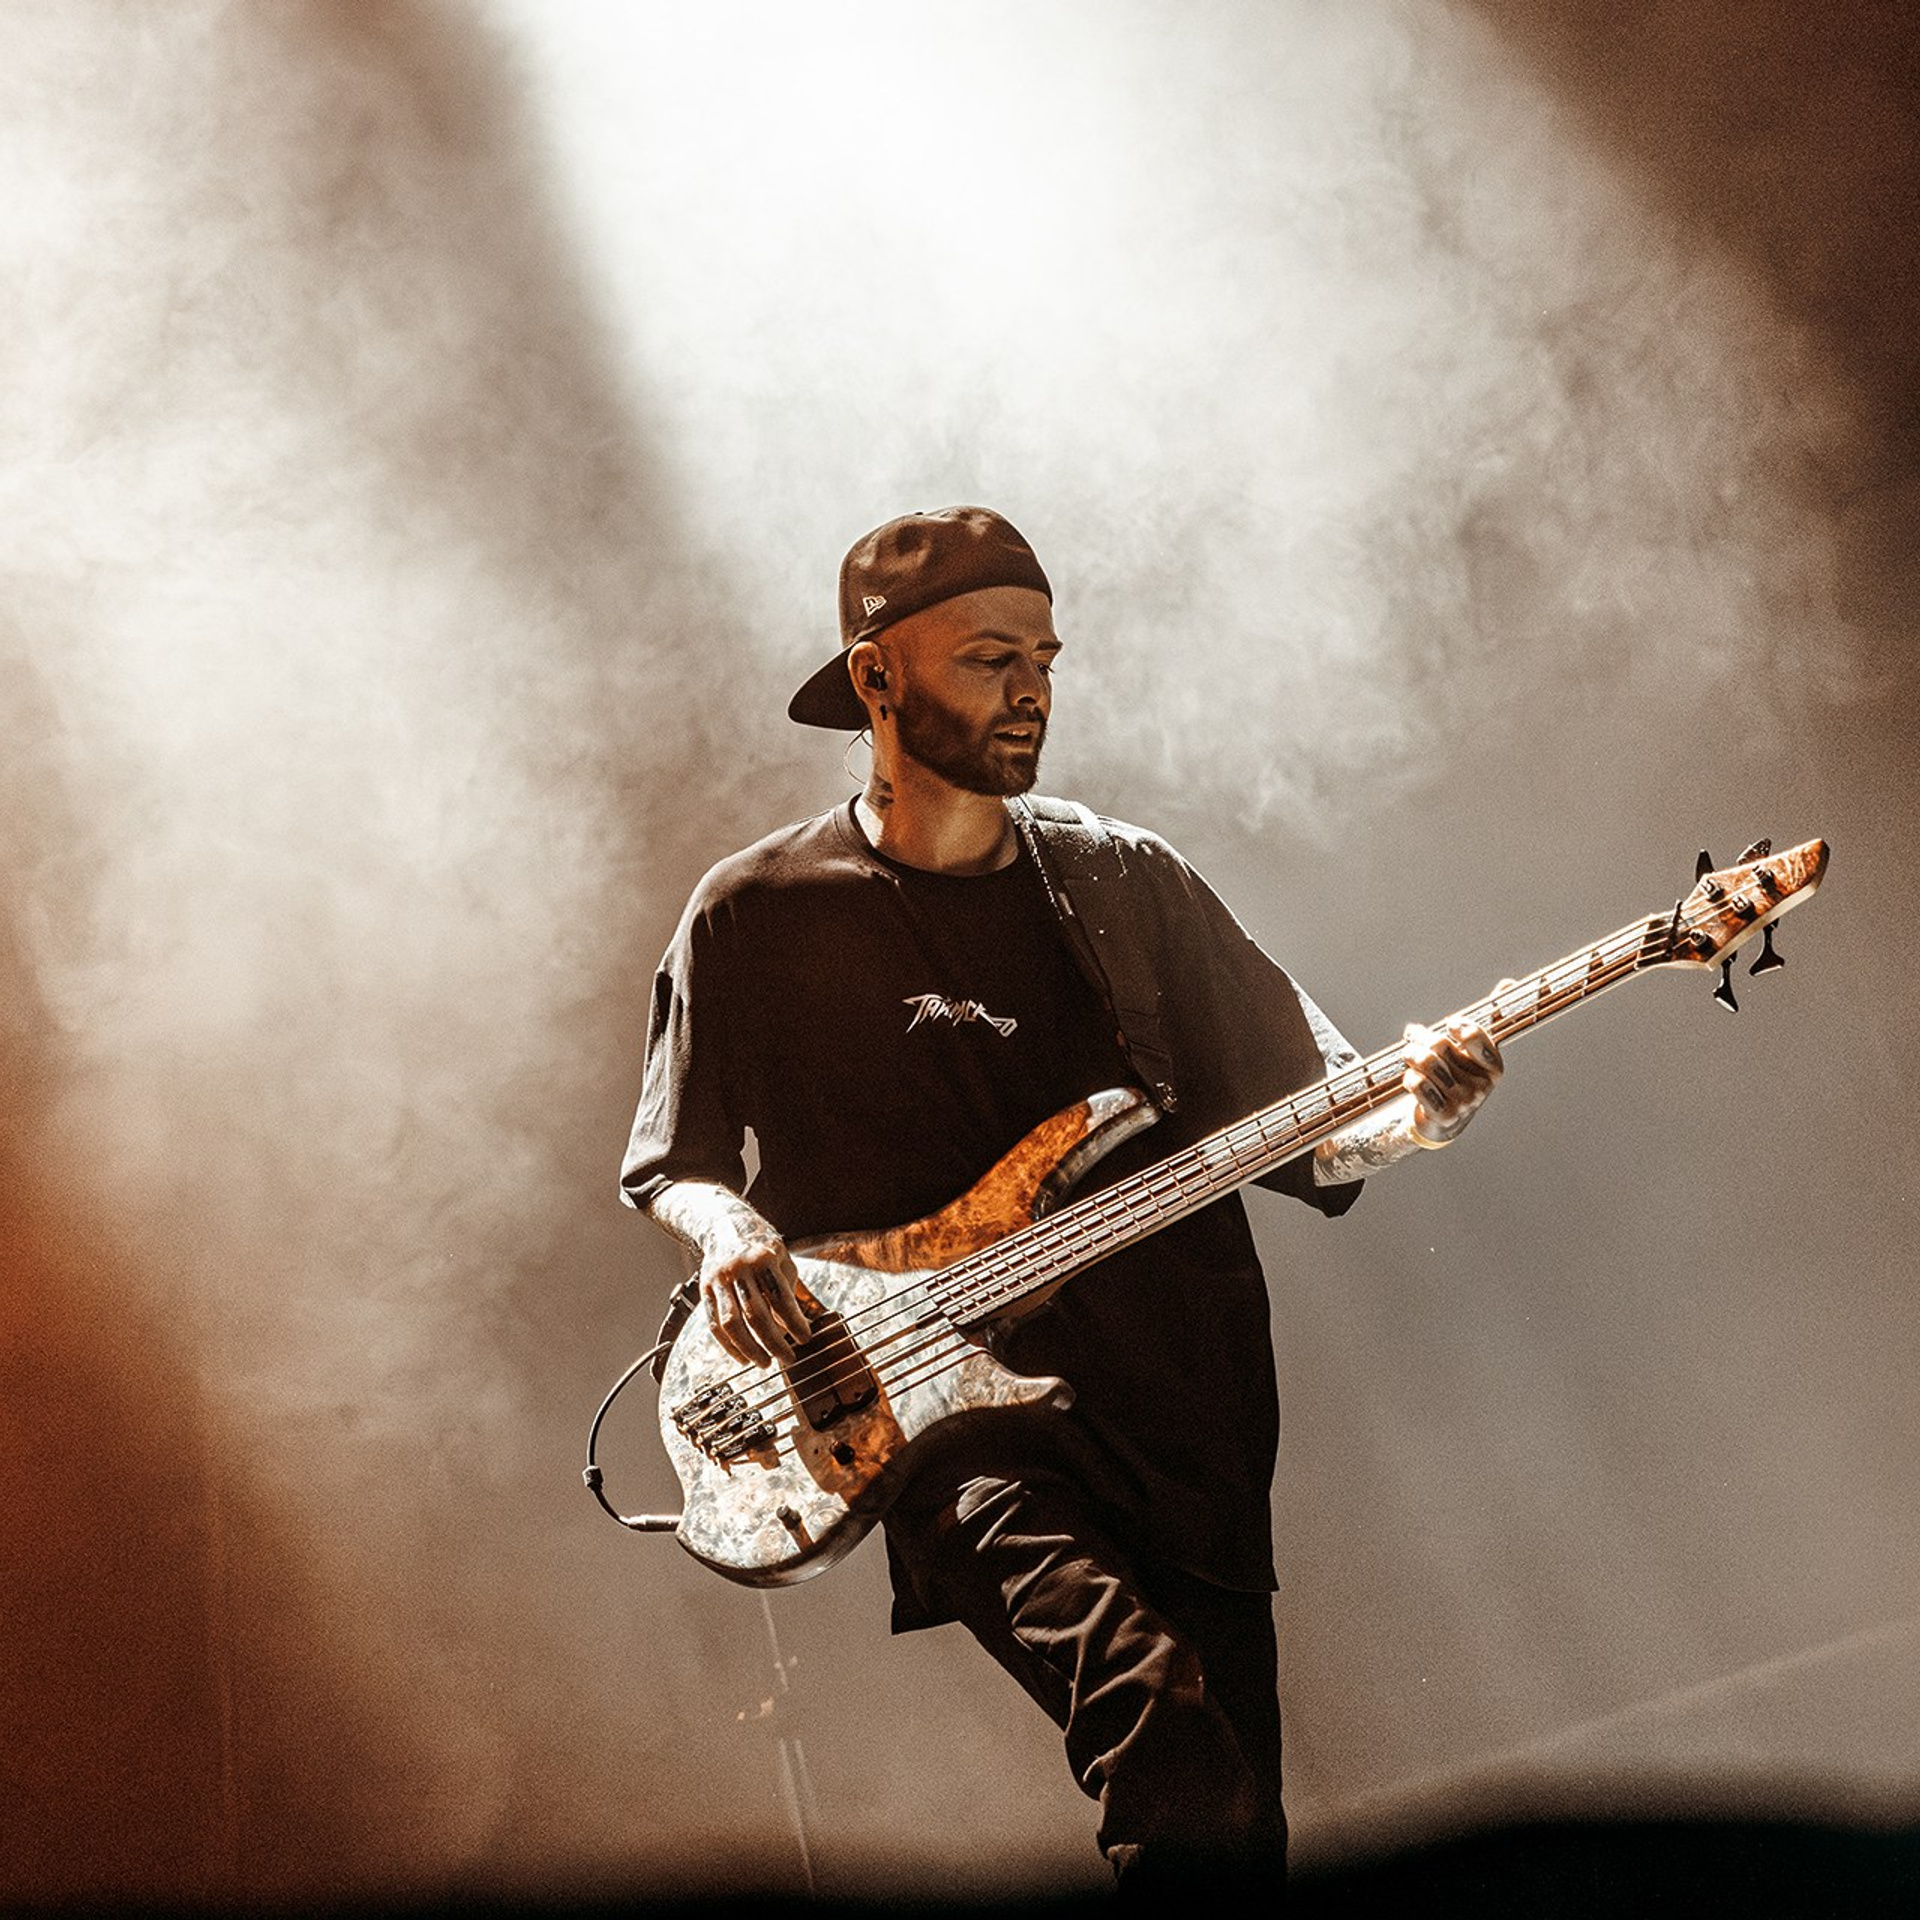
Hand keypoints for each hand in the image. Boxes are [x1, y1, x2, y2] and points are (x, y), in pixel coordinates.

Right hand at [700, 1209, 812, 1368]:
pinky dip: (728, 1345)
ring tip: (764, 1363)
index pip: (781, 1297)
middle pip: (756, 1314)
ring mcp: (719, 1279)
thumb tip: (799, 1323)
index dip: (794, 1322)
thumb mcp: (782, 1257)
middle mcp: (739, 1269)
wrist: (724, 1225)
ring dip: (749, 1348)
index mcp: (764, 1258)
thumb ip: (788, 1287)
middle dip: (773, 1342)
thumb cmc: (760, 1245)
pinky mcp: (705, 1289)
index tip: (805, 1338)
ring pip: (732, 1323)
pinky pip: (714, 1324)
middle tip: (787, 1358)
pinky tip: (742, 1357)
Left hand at [1402, 1016, 1502, 1146]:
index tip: (1449, 1024)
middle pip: (1440, 1045)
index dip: (1458, 1025)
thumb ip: (1486, 1019)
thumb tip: (1508, 983)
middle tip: (1412, 1034)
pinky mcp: (1443, 1114)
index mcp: (1494, 1068)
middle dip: (1420, 1035)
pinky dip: (1409, 1077)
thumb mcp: (1473, 1054)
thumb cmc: (1456, 1079)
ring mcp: (1464, 1101)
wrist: (1444, 1121)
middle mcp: (1482, 1086)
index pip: (1474, 1036)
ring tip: (1407, 1053)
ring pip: (1426, 1062)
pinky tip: (1410, 1077)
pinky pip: (1418, 1084)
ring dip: (1410, 1053)